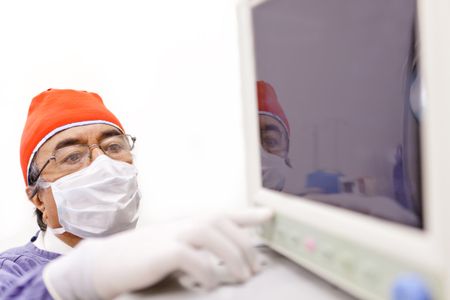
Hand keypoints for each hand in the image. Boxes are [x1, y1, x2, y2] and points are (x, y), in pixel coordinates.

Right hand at [43, 208, 273, 299]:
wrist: (107, 263)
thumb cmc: (145, 256)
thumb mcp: (175, 245)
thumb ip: (198, 246)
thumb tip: (221, 257)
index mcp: (188, 221)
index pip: (224, 214)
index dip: (248, 213)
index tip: (270, 214)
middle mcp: (183, 223)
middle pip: (223, 223)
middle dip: (245, 244)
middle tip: (256, 267)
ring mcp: (171, 235)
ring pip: (210, 234)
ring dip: (231, 255)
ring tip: (243, 276)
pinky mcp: (161, 252)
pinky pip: (190, 257)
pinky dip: (206, 270)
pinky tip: (211, 283)